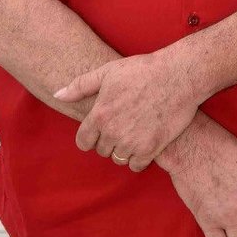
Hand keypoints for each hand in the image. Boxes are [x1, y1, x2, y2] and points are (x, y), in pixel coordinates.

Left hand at [56, 50, 199, 169]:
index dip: (91, 136)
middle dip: (109, 140)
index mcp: (100, 115)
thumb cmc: (143, 70)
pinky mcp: (151, 148)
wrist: (179, 75)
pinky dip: (139, 158)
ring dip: (123, 150)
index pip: (83, 142)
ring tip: (135, 133)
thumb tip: (57, 94)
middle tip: (123, 125)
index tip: (101, 130)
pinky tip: (145, 143)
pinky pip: (136, 166)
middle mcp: (113, 132)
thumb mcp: (108, 71)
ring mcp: (132, 142)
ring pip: (118, 158)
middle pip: (102, 150)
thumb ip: (80, 86)